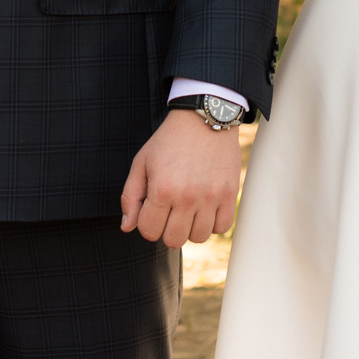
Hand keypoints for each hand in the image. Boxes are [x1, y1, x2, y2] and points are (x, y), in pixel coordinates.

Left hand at [119, 110, 242, 248]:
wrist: (203, 117)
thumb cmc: (169, 141)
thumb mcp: (142, 162)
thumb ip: (130, 197)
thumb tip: (128, 227)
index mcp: (162, 189)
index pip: (149, 231)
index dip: (147, 223)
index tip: (153, 208)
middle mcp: (187, 196)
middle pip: (174, 240)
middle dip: (167, 229)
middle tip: (170, 210)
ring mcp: (211, 196)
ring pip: (199, 237)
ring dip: (191, 228)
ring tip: (189, 208)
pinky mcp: (230, 193)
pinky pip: (222, 228)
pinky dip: (213, 223)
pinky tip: (206, 208)